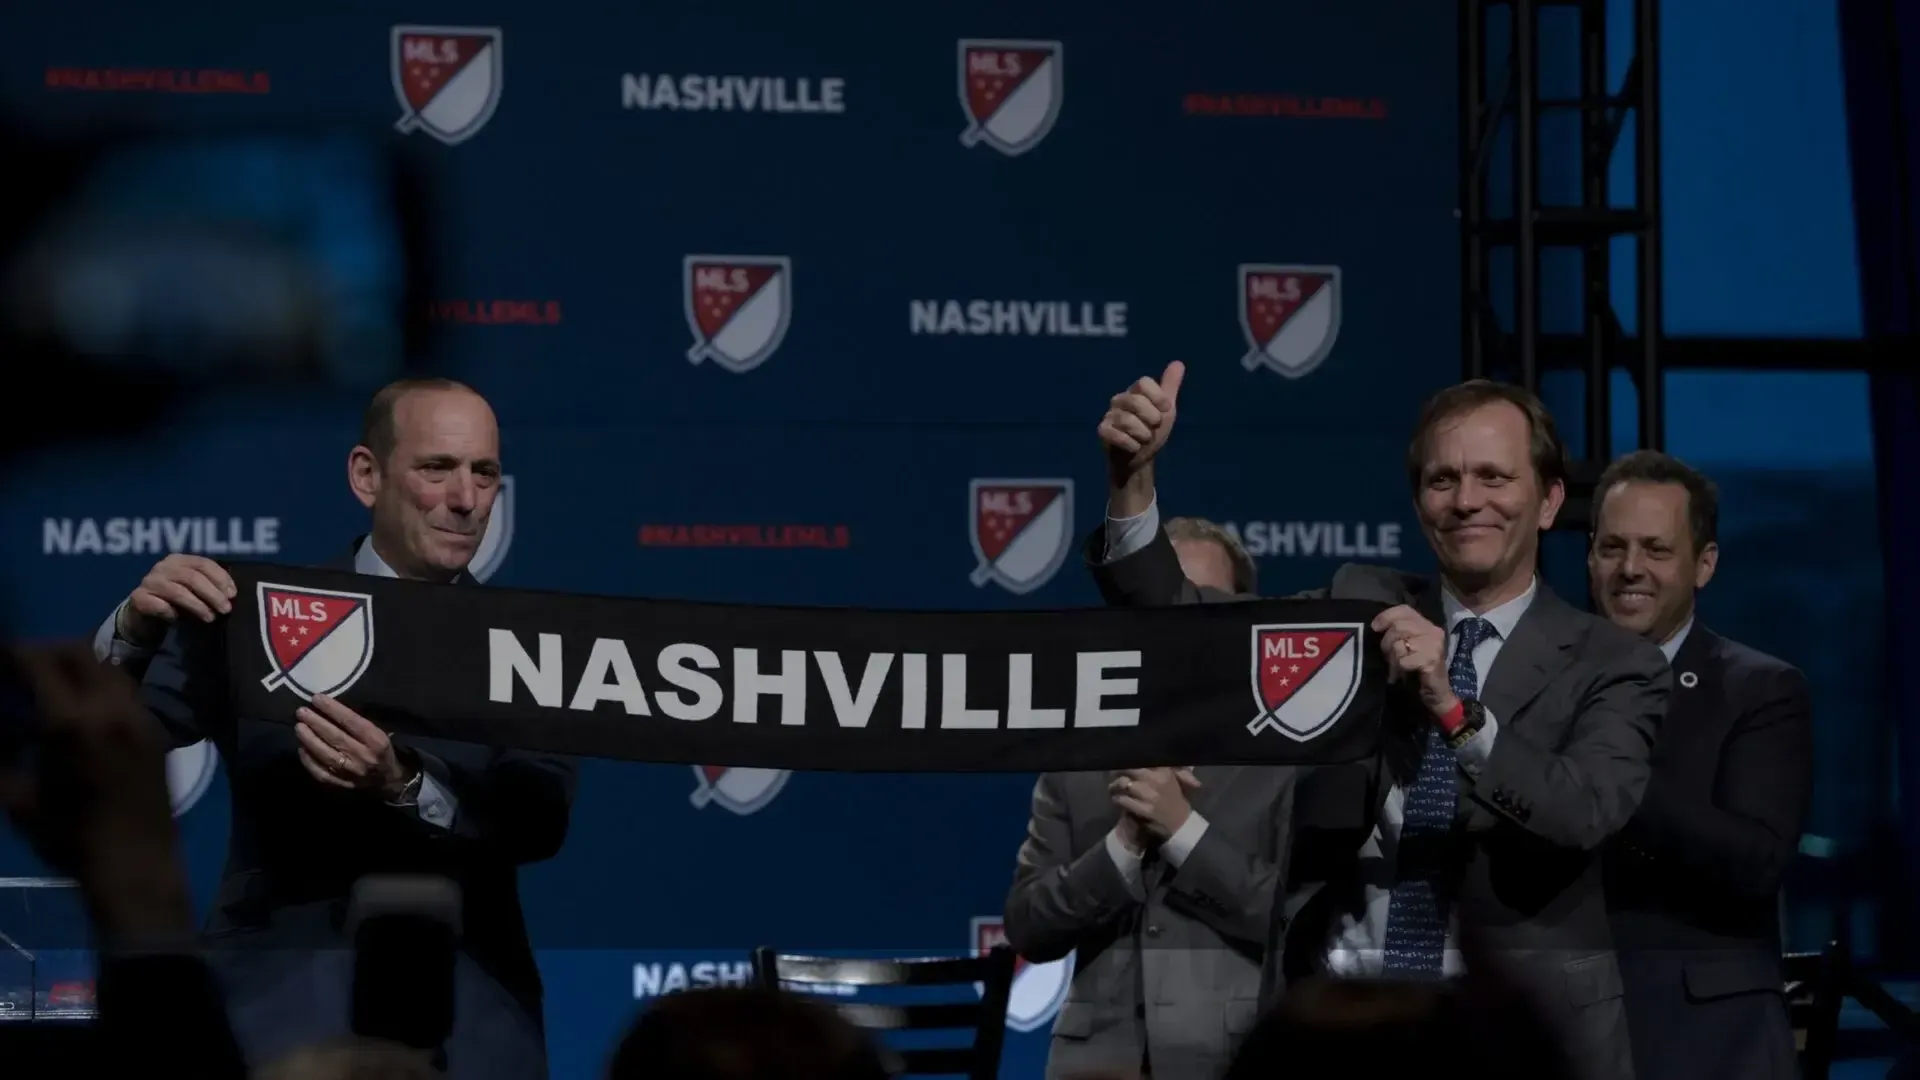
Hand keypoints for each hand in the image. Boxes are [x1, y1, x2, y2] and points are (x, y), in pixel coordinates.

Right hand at [0, 643, 190, 935]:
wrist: (136, 864)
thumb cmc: (69, 838)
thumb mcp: (17, 799)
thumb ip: (3, 753)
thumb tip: (2, 726)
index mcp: (71, 722)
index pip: (38, 662)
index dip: (11, 655)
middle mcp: (111, 709)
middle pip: (78, 652)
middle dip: (45, 652)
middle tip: (20, 668)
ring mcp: (141, 718)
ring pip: (108, 668)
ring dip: (77, 666)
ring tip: (51, 685)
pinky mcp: (157, 732)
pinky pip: (127, 692)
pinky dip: (101, 686)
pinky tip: (84, 709)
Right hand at [118, 555, 236, 646]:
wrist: (146, 614)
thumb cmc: (176, 600)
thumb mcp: (194, 590)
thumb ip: (209, 586)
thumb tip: (230, 594)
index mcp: (179, 559)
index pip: (203, 563)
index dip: (220, 578)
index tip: (232, 594)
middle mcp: (163, 567)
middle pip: (192, 577)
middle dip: (212, 594)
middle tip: (225, 609)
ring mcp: (149, 581)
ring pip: (178, 592)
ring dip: (197, 606)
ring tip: (210, 617)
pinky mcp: (138, 598)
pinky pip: (159, 605)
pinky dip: (171, 613)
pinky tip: (177, 618)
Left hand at [294, 694, 412, 797]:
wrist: (389, 780)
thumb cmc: (382, 750)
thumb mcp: (381, 732)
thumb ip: (360, 723)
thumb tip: (331, 709)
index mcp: (376, 740)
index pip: (351, 721)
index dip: (333, 709)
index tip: (317, 698)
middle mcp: (364, 756)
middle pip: (335, 737)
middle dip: (316, 722)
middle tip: (301, 712)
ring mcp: (352, 772)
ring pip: (326, 755)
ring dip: (309, 740)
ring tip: (299, 727)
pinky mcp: (342, 784)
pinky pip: (321, 773)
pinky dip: (309, 761)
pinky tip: (302, 749)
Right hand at [1097, 362, 1185, 486]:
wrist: (1140, 458)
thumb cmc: (1153, 431)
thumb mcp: (1166, 410)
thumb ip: (1169, 387)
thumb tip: (1178, 363)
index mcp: (1135, 392)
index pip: (1144, 383)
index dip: (1158, 397)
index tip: (1165, 410)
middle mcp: (1120, 400)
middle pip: (1136, 401)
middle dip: (1151, 418)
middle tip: (1153, 427)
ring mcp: (1110, 415)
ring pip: (1127, 420)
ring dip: (1143, 435)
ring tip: (1144, 439)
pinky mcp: (1103, 431)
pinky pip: (1116, 434)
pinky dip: (1130, 444)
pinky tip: (1134, 447)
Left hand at [1109, 767, 1200, 839]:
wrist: (1181, 823)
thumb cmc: (1174, 798)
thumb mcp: (1173, 779)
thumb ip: (1160, 767)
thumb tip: (1137, 756)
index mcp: (1164, 771)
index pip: (1141, 759)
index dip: (1127, 760)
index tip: (1121, 762)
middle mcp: (1157, 780)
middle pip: (1129, 769)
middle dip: (1118, 772)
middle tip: (1113, 775)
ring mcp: (1151, 795)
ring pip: (1123, 783)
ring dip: (1114, 786)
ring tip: (1112, 788)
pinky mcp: (1145, 809)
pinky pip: (1124, 800)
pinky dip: (1117, 799)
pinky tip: (1117, 799)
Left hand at [1372, 605, 1458, 716]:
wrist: (1436, 693)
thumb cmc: (1417, 670)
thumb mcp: (1406, 647)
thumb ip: (1397, 633)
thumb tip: (1376, 626)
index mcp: (1427, 625)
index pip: (1404, 610)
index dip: (1386, 616)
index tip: (1375, 628)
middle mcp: (1433, 631)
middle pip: (1398, 626)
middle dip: (1387, 643)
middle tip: (1389, 658)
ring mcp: (1434, 645)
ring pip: (1399, 643)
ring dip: (1393, 658)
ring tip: (1398, 667)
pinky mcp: (1431, 660)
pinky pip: (1403, 660)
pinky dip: (1400, 668)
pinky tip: (1405, 673)